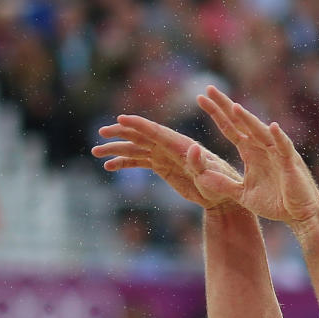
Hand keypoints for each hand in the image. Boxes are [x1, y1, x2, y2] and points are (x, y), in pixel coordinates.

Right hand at [93, 113, 242, 208]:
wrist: (221, 196)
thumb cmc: (220, 185)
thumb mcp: (211, 176)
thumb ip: (200, 163)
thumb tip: (193, 148)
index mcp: (180, 145)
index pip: (155, 131)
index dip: (138, 124)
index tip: (120, 119)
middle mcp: (169, 146)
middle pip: (140, 136)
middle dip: (120, 134)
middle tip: (101, 133)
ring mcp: (163, 155)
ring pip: (135, 148)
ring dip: (116, 149)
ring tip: (96, 152)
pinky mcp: (162, 166)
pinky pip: (139, 161)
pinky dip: (124, 162)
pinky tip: (109, 167)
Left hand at [195, 85, 318, 227]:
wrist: (299, 213)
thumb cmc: (275, 202)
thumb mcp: (243, 194)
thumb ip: (224, 185)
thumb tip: (202, 177)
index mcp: (250, 151)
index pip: (230, 128)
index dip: (216, 114)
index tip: (200, 98)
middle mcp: (262, 146)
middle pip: (241, 122)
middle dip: (225, 106)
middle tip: (209, 89)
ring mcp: (276, 152)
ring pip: (260, 132)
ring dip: (249, 120)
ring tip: (235, 108)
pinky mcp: (290, 163)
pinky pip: (284, 147)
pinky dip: (278, 138)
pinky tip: (271, 127)